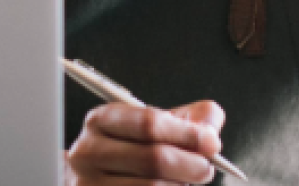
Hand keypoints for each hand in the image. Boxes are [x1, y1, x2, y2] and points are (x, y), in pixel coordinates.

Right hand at [65, 100, 225, 185]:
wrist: (96, 177)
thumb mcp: (156, 125)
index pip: (150, 124)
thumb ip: (190, 118)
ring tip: (186, 181)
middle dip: (191, 165)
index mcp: (103, 119)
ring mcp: (86, 182)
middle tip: (206, 169)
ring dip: (180, 185)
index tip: (212, 144)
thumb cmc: (132, 148)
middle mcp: (88, 150)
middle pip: (153, 159)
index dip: (187, 134)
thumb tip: (210, 129)